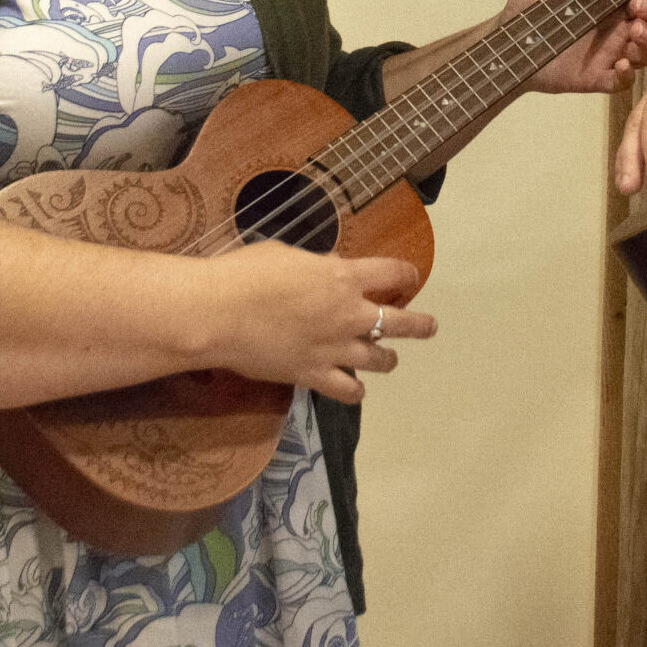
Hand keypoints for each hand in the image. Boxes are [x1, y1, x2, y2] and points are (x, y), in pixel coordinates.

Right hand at [207, 245, 436, 404]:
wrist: (217, 314)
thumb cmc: (247, 273)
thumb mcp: (290, 256)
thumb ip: (319, 266)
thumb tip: (333, 270)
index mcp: (344, 277)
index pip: (393, 273)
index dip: (407, 274)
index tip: (411, 277)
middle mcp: (348, 314)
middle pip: (400, 322)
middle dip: (419, 325)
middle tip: (429, 327)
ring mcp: (333, 349)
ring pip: (379, 360)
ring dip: (388, 358)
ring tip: (390, 359)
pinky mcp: (312, 376)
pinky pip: (347, 391)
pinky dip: (356, 391)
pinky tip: (357, 390)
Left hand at [505, 0, 646, 94]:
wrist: (507, 45)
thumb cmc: (527, 12)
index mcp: (610, 2)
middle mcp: (615, 28)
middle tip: (637, 4)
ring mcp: (608, 53)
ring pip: (646, 52)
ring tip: (634, 31)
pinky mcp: (596, 77)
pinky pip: (622, 81)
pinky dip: (628, 74)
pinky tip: (621, 64)